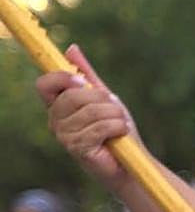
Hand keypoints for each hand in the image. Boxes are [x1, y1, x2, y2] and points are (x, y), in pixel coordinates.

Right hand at [36, 45, 139, 188]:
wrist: (132, 162)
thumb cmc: (117, 130)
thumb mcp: (104, 98)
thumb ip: (87, 75)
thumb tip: (71, 49)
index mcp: (58, 107)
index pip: (44, 84)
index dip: (63, 78)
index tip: (84, 82)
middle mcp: (55, 121)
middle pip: (74, 95)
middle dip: (103, 100)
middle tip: (115, 111)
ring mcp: (64, 137)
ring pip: (92, 111)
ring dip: (115, 116)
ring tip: (120, 125)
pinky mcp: (77, 149)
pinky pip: (99, 127)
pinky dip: (117, 127)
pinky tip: (121, 134)